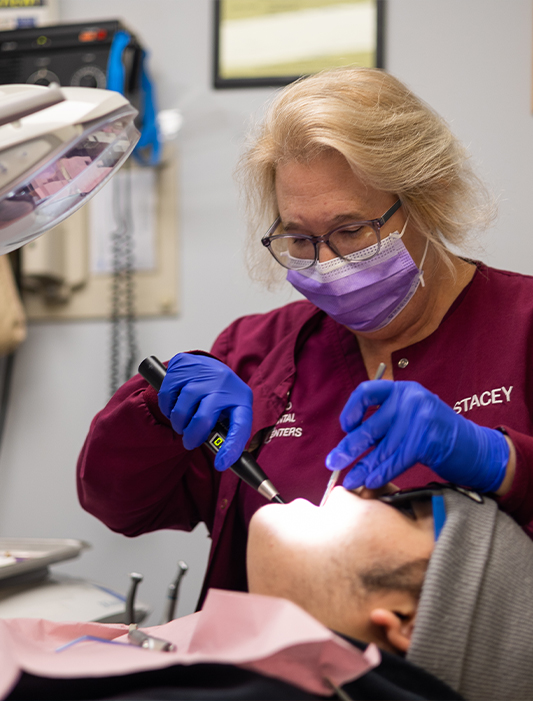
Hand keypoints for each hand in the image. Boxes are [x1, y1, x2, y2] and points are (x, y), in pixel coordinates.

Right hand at [158, 354, 252, 470]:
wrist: (210, 365)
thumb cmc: (221, 396)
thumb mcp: (232, 411)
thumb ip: (228, 432)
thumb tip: (223, 461)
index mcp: (241, 398)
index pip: (240, 425)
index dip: (231, 447)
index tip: (221, 464)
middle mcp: (224, 382)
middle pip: (203, 419)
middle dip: (192, 437)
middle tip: (190, 441)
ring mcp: (203, 372)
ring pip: (182, 409)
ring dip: (178, 423)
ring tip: (182, 423)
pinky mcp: (182, 365)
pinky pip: (167, 396)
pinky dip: (167, 408)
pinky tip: (175, 406)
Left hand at [326, 380, 509, 491]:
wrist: (476, 448)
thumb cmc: (438, 435)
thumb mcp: (412, 415)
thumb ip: (386, 420)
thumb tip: (350, 441)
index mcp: (403, 390)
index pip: (366, 391)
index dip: (351, 409)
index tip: (346, 427)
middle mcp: (410, 399)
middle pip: (369, 425)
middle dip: (349, 447)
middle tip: (333, 462)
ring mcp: (419, 419)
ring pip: (381, 448)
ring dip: (362, 467)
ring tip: (350, 480)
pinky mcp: (426, 440)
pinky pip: (395, 460)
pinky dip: (381, 473)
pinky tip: (370, 482)